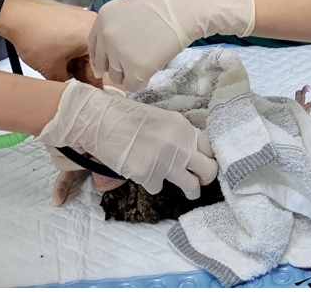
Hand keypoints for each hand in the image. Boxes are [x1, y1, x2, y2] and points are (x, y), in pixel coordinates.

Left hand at [0, 0, 96, 82]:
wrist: (15, 13)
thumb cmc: (34, 34)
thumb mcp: (51, 69)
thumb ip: (66, 85)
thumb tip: (72, 91)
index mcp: (94, 38)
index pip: (98, 69)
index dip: (90, 85)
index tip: (86, 93)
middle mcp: (94, 25)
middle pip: (93, 56)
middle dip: (82, 72)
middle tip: (71, 84)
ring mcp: (84, 18)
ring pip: (86, 47)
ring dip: (76, 61)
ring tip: (61, 71)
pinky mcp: (74, 15)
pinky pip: (79, 36)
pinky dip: (72, 49)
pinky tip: (60, 57)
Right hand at [36, 80, 217, 195]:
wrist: (101, 121)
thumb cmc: (128, 117)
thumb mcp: (162, 120)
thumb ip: (180, 135)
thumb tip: (191, 151)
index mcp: (185, 128)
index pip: (210, 149)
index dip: (208, 159)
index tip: (204, 164)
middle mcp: (181, 146)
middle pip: (209, 171)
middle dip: (205, 179)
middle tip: (200, 181)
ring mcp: (166, 163)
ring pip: (191, 186)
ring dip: (189, 190)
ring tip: (188, 193)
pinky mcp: (148, 176)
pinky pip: (159, 188)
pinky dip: (152, 184)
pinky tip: (142, 172)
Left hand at [89, 0, 254, 90]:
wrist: (183, 7)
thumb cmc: (164, 2)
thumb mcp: (129, 6)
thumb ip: (117, 24)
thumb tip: (114, 45)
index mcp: (103, 19)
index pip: (94, 47)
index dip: (103, 57)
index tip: (110, 63)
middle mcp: (107, 37)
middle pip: (104, 64)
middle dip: (118, 66)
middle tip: (135, 61)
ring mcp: (120, 53)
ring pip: (117, 76)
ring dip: (130, 73)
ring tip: (147, 62)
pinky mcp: (136, 68)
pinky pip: (133, 85)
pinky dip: (142, 81)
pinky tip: (152, 70)